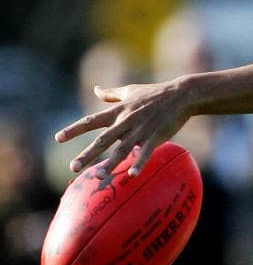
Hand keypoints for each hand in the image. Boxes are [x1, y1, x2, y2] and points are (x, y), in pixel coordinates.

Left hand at [55, 82, 191, 178]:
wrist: (181, 95)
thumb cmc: (155, 93)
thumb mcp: (131, 90)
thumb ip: (111, 93)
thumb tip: (95, 89)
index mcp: (118, 111)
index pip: (91, 121)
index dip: (74, 129)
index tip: (58, 138)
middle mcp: (126, 122)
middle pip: (103, 140)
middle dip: (88, 154)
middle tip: (73, 167)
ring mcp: (141, 130)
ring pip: (122, 149)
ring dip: (110, 163)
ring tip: (98, 176)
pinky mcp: (156, 137)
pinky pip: (145, 152)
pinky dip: (139, 163)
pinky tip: (132, 175)